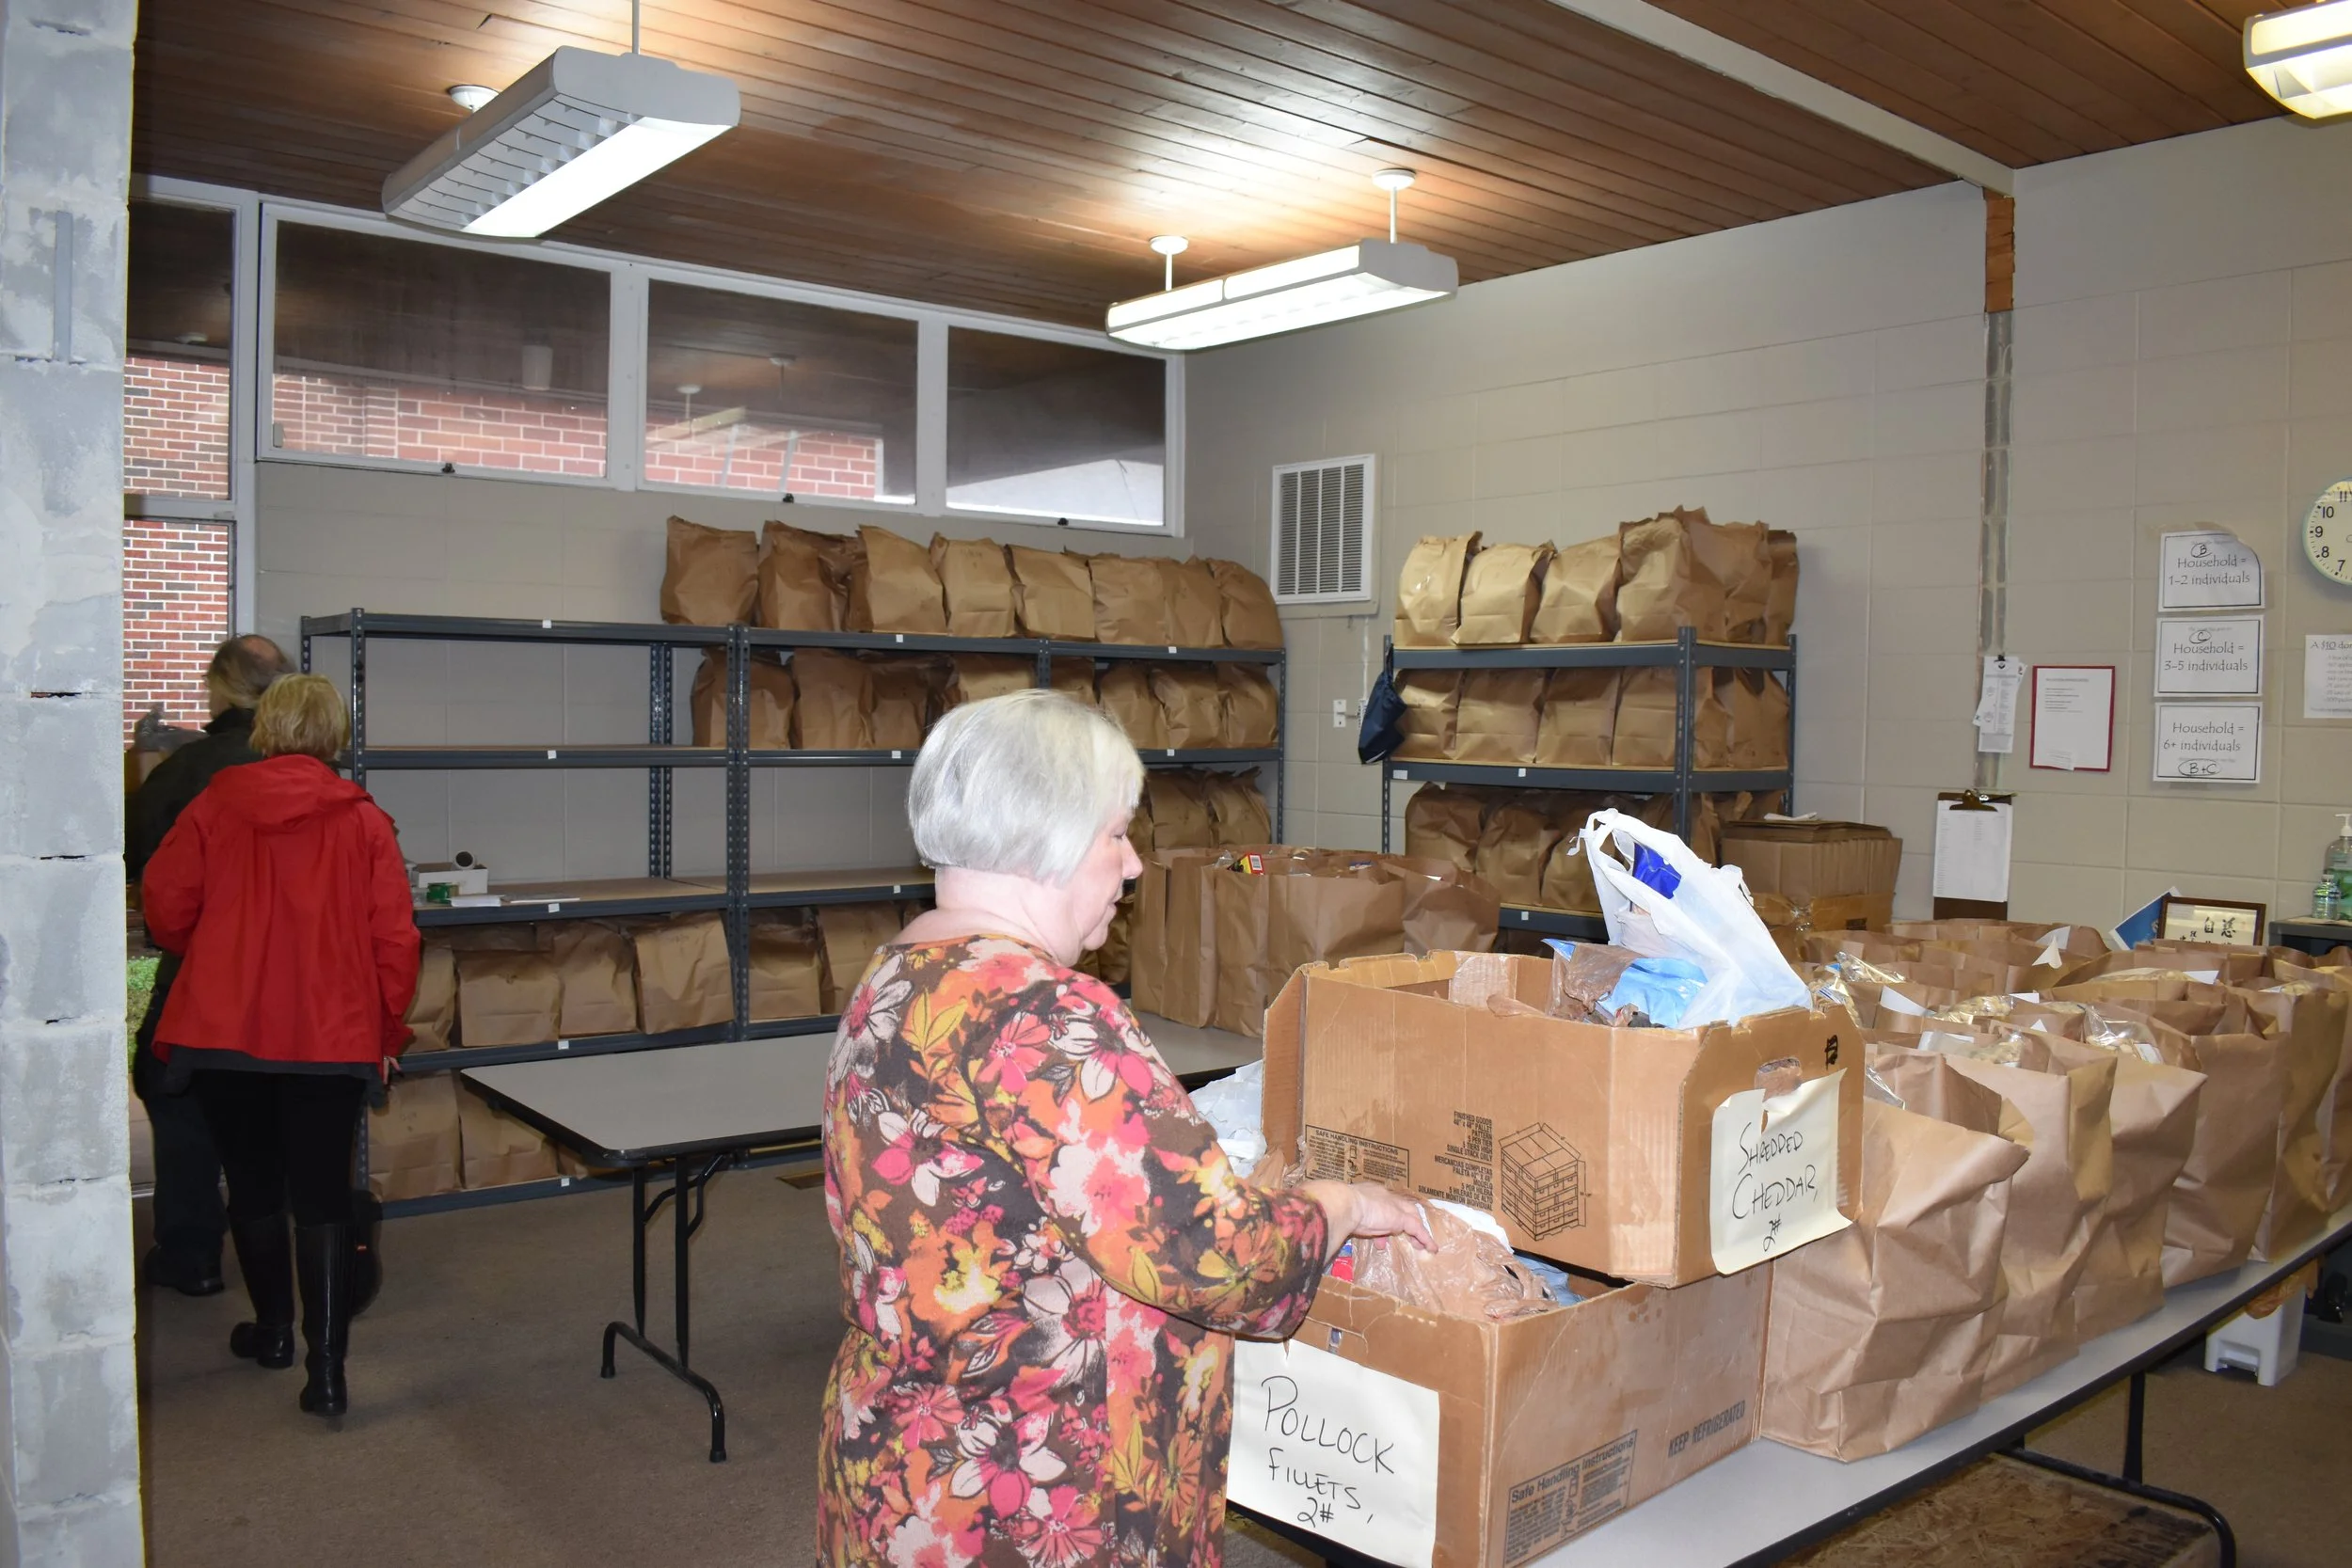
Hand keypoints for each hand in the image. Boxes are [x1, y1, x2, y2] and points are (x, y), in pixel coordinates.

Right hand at [1301, 1180, 1432, 1255]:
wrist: (1342, 1204)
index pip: (1381, 1205)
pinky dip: (1425, 1238)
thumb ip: (1345, 1218)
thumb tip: (1333, 1226)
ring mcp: (1393, 1206)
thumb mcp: (1342, 1213)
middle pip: (1399, 1208)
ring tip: (1420, 1246)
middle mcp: (1382, 1196)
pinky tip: (1430, 1248)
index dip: (1383, 1219)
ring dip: (1416, 1233)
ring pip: (1411, 1218)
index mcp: (1367, 1192)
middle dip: (1403, 1224)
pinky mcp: (1401, 1218)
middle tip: (1403, 1238)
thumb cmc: (1336, 1207)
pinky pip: (1417, 1229)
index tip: (1381, 1234)